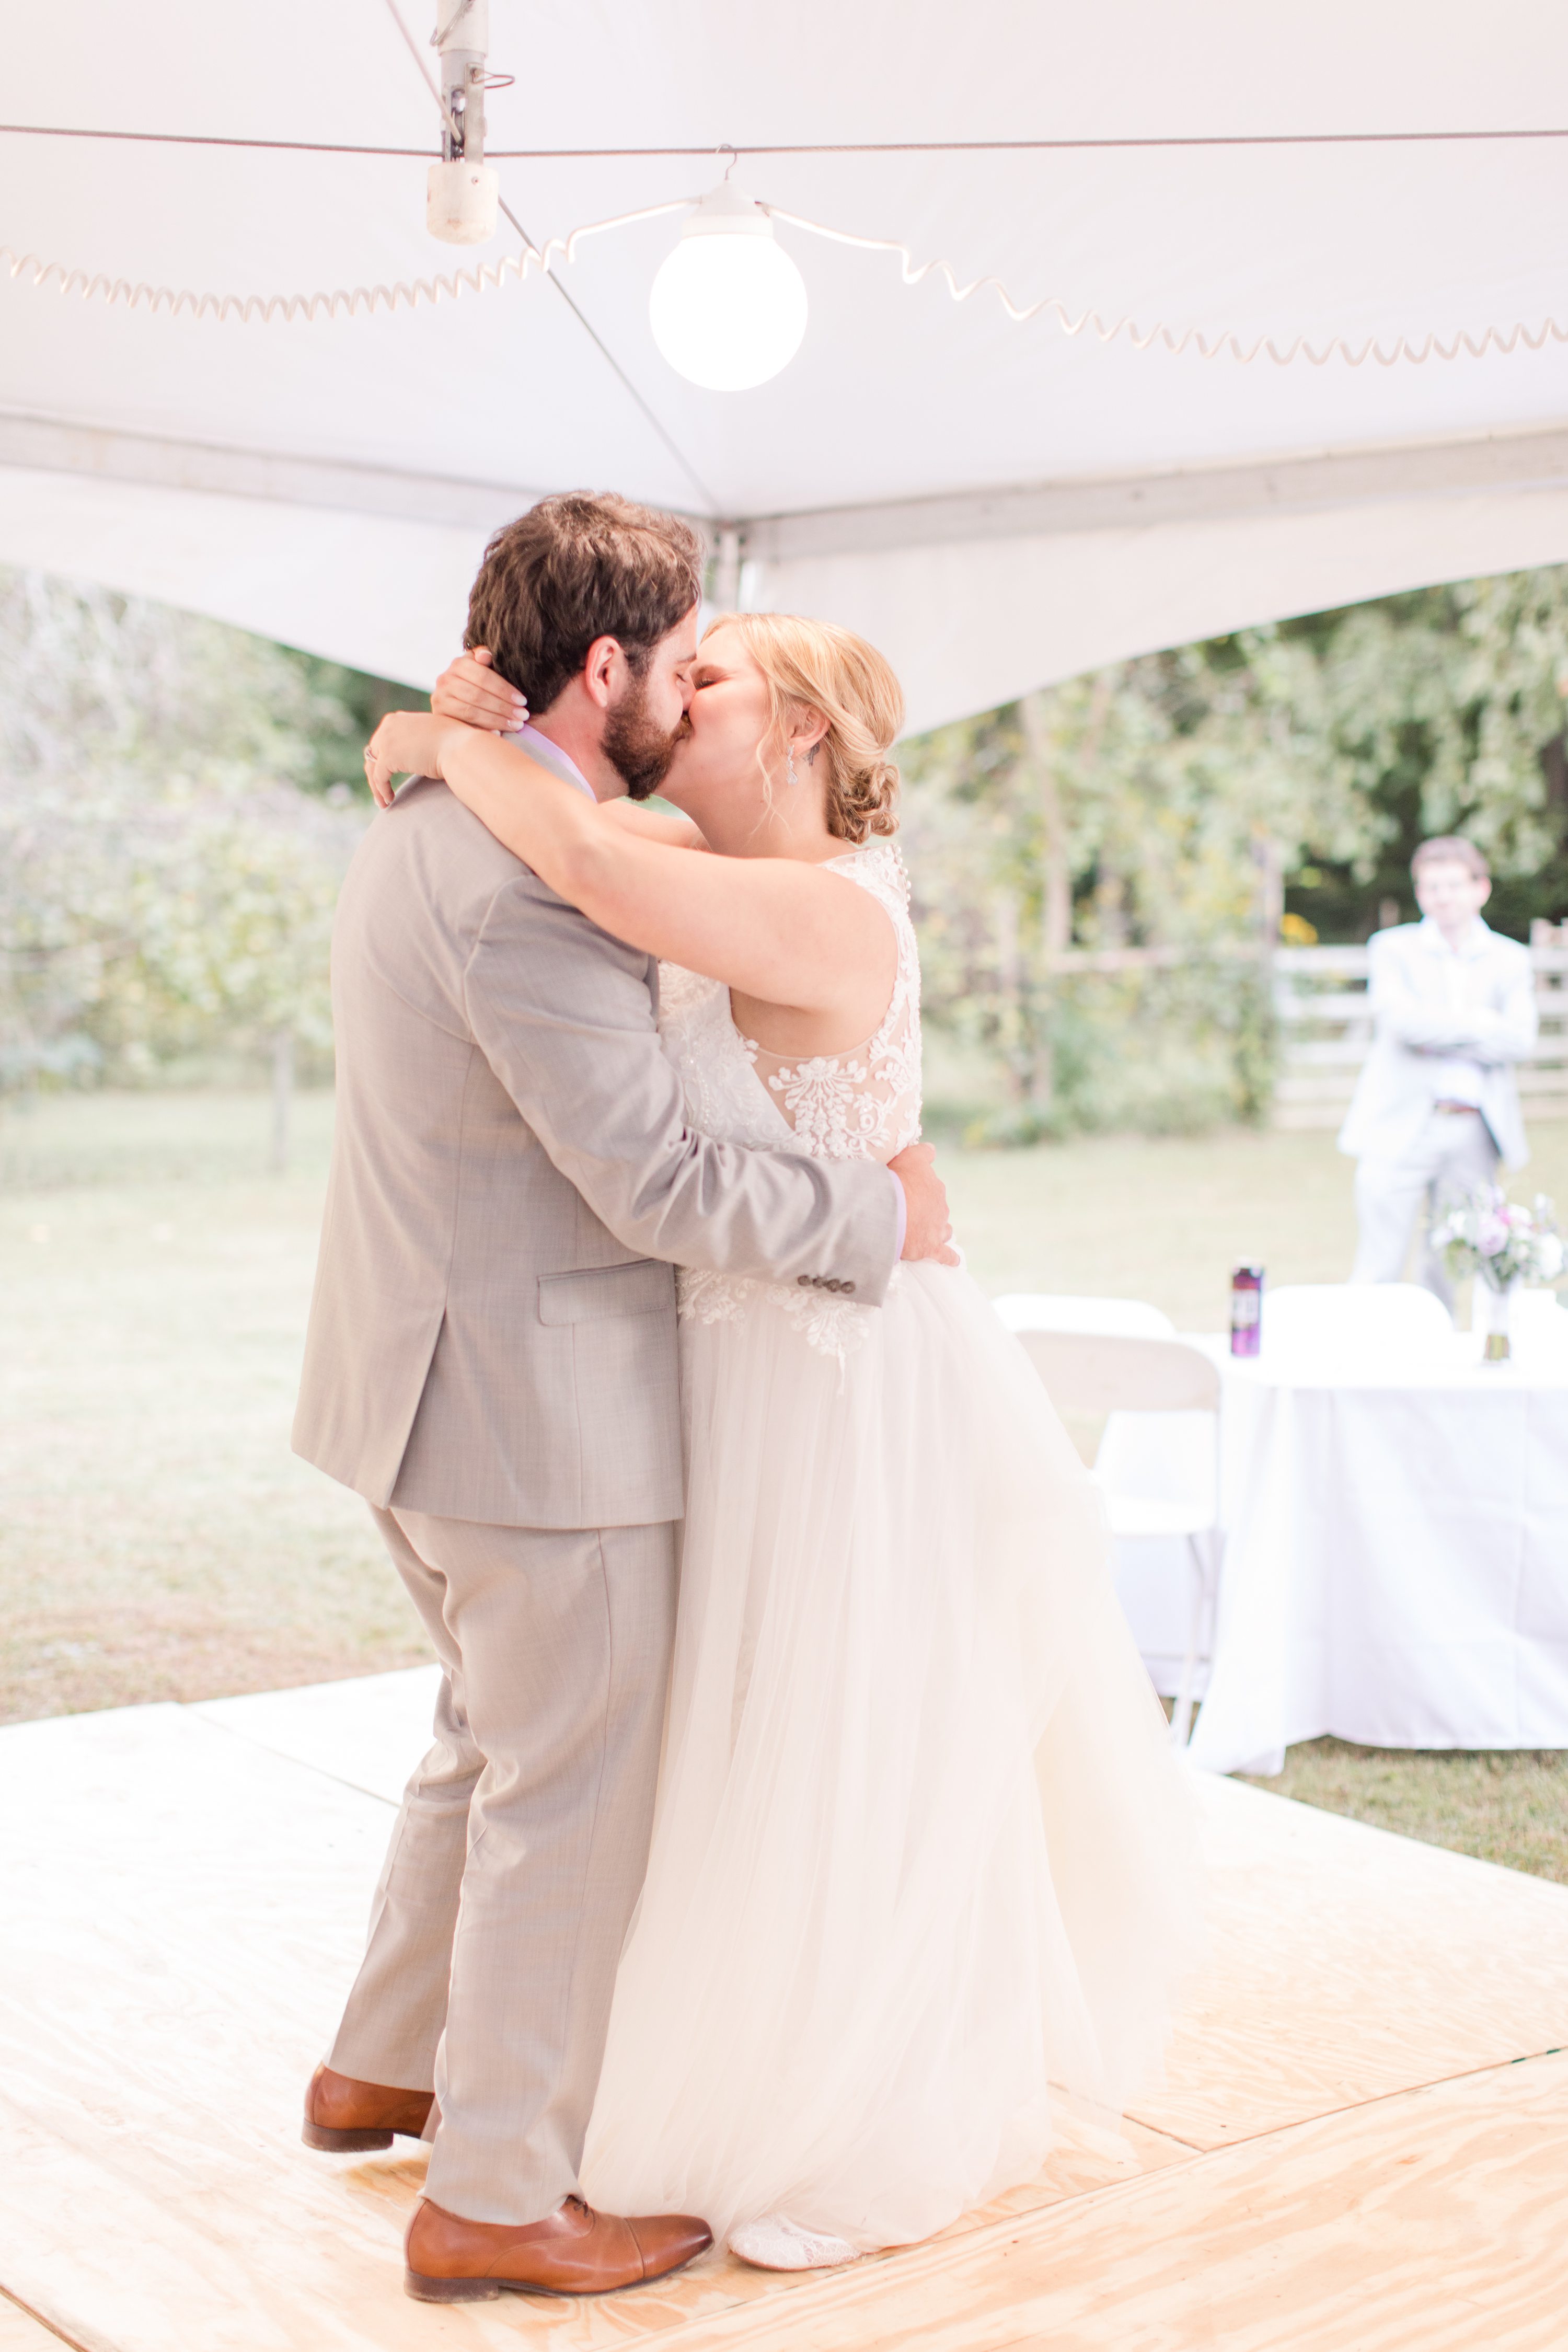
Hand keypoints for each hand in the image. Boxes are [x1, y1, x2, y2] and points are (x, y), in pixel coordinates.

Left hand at [362, 710, 465, 807]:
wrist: (460, 748)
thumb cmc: (455, 743)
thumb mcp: (430, 735)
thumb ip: (417, 740)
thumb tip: (416, 754)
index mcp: (397, 719)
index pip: (381, 741)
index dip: (382, 759)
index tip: (387, 775)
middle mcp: (388, 726)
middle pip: (373, 754)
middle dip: (376, 773)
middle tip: (382, 791)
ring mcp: (386, 740)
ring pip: (372, 767)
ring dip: (376, 786)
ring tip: (384, 802)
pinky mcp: (388, 757)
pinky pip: (378, 778)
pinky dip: (382, 791)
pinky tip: (389, 800)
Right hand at [432, 646, 528, 732]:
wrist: (454, 697)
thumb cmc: (477, 681)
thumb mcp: (481, 666)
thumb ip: (485, 658)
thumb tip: (486, 655)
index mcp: (459, 664)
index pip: (483, 676)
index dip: (504, 689)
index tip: (523, 701)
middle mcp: (445, 679)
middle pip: (477, 695)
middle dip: (503, 707)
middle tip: (523, 716)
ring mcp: (440, 698)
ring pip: (471, 712)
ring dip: (496, 720)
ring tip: (516, 725)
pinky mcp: (440, 716)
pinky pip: (463, 725)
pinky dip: (482, 730)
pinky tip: (498, 734)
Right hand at [890, 1141, 958, 1265]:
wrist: (889, 1208)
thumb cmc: (895, 1180)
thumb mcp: (909, 1157)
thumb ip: (922, 1153)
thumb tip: (932, 1149)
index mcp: (934, 1186)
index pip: (932, 1187)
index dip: (922, 1189)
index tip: (913, 1191)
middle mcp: (940, 1206)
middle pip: (937, 1208)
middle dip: (928, 1211)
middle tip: (911, 1213)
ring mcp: (937, 1228)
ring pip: (943, 1229)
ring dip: (938, 1230)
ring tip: (927, 1233)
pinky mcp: (931, 1248)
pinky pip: (945, 1255)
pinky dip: (949, 1258)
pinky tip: (953, 1261)